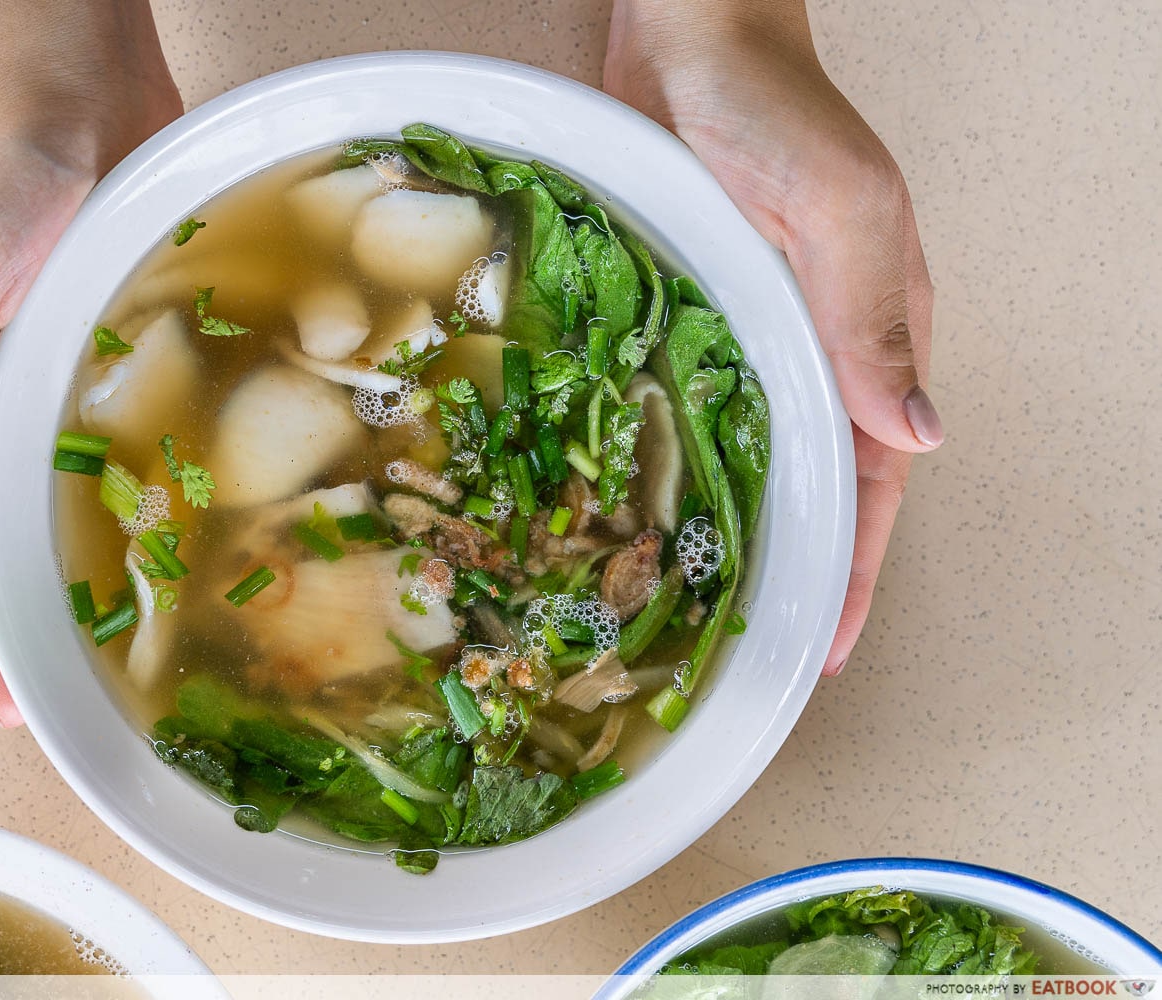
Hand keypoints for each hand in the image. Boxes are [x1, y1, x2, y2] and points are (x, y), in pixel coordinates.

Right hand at [0, 1, 180, 723]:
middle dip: (46, 607)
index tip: (13, 706)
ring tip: (152, 622)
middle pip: (17, 528)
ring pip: (80, 488)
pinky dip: (157, 476)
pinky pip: (137, 428)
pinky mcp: (121, 340)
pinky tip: (196, 514)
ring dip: (108, 550)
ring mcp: (59, 370)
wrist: (78, 82)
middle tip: (94, 682)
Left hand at [605, 0, 942, 675]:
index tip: (830, 647)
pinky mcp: (688, 306)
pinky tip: (633, 497)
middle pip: (813, 478)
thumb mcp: (839, 209)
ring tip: (685, 597)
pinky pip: (686, 402)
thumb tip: (921, 438)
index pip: (877, 476)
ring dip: (728, 520)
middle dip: (792, 562)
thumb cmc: (775, 106)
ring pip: (750, 449)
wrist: (695, 31)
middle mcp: (813, 341)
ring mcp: (749, 327)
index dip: (858, 567)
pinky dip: (672, 456)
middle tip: (746, 644)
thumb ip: (872, 318)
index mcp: (876, 329)